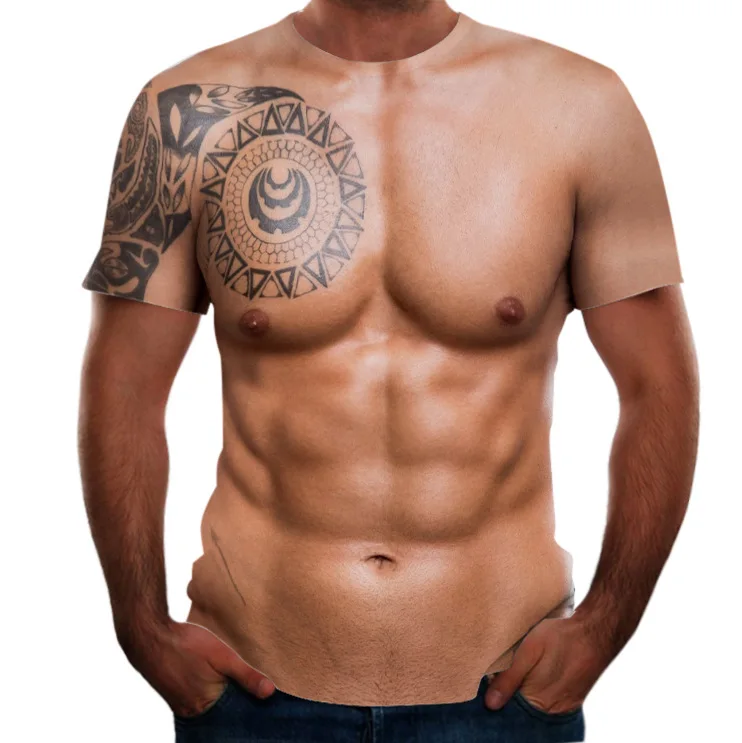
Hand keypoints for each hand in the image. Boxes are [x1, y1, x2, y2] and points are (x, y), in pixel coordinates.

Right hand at [118, 618, 275, 716]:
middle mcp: (192, 713)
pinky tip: (219, 686)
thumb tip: (270, 693)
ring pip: (211, 709)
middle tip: (257, 695)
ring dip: (225, 702)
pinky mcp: (175, 697)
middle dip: (238, 707)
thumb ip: (246, 675)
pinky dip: (211, 698)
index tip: (266, 703)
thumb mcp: (222, 655)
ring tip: (241, 689)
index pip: (235, 717)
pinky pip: (199, 703)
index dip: (251, 708)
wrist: (149, 636)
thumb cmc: (186, 643)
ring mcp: (181, 706)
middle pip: (223, 716)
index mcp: (204, 706)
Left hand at [485, 616, 609, 714]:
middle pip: (523, 712)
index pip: (511, 712)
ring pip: (535, 709)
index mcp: (539, 701)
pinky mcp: (572, 700)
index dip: (498, 700)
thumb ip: (510, 678)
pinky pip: (549, 705)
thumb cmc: (561, 637)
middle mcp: (553, 709)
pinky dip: (537, 697)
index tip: (487, 690)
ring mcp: (564, 706)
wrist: (595, 631)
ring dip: (523, 698)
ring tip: (514, 679)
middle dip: (509, 701)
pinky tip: (531, 681)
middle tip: (497, 683)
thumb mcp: (529, 650)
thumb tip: (490, 704)